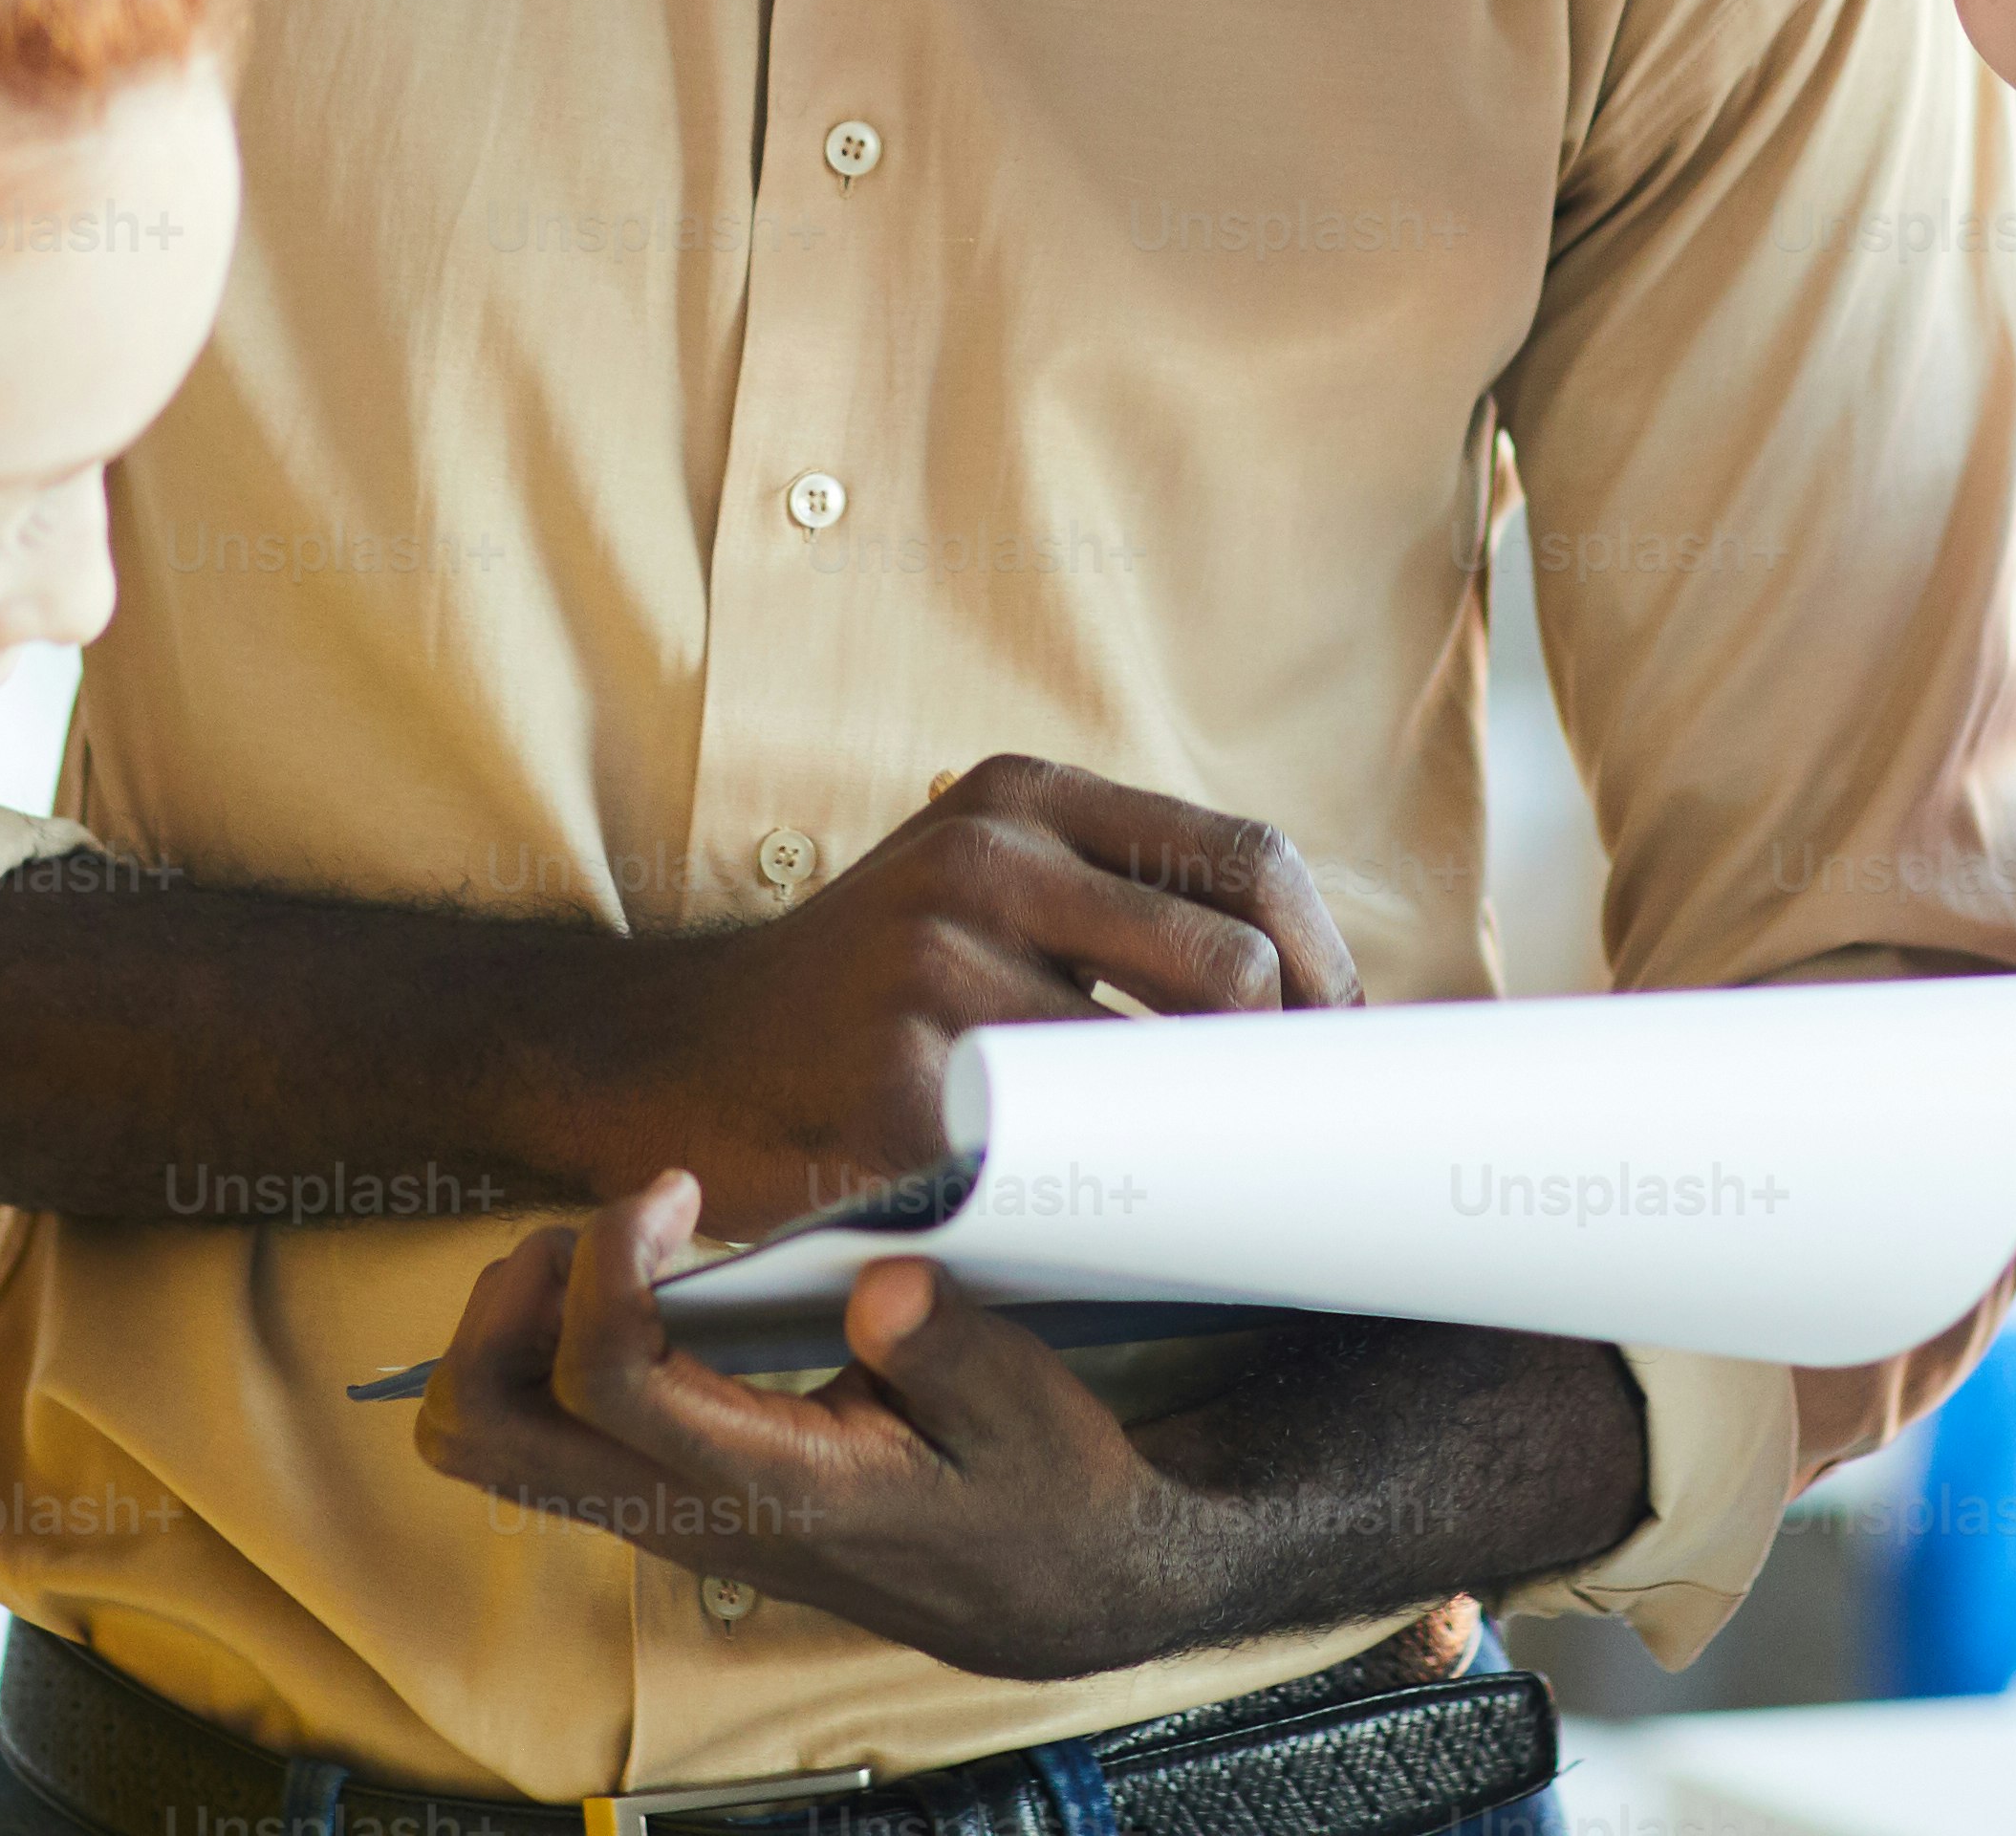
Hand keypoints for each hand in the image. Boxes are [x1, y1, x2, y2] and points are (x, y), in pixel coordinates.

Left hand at [413, 1176, 1224, 1681]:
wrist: (1047, 1593)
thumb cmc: (1033, 1493)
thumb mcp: (1026, 1413)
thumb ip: (950, 1349)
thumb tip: (884, 1281)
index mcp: (771, 1487)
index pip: (607, 1384)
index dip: (605, 1263)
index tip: (676, 1190)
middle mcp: (685, 1515)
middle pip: (485, 1433)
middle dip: (507, 1307)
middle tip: (610, 1228)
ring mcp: (659, 1516)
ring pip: (490, 1442)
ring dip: (510, 1329)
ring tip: (608, 1251)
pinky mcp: (662, 1499)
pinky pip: (539, 1435)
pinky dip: (543, 1348)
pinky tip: (636, 1289)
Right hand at [586, 755, 1355, 1239]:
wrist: (671, 1062)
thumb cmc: (856, 993)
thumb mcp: (976, 888)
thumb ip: (1115, 906)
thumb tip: (1311, 998)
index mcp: (1019, 797)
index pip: (1245, 860)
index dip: (1324, 962)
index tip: (1344, 1044)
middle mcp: (982, 860)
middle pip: (1230, 965)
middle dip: (1291, 1063)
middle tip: (1300, 1134)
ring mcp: (937, 971)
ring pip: (1164, 1072)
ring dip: (1212, 1141)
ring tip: (1225, 1181)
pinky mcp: (905, 1091)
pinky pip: (1073, 1159)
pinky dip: (1122, 1197)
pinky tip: (1127, 1218)